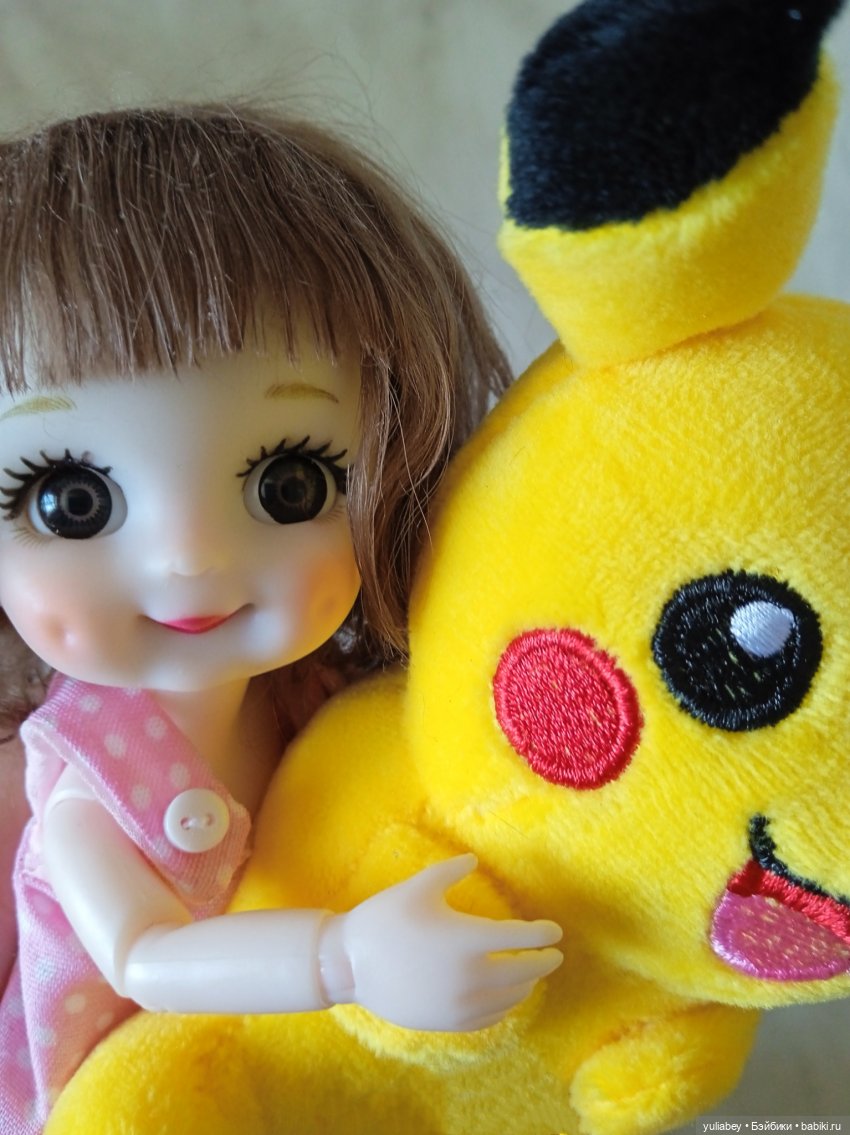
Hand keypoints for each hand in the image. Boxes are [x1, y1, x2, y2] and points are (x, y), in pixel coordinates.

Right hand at [318, 854, 562, 1030]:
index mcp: (467, 938)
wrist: (350, 965)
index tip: (555, 931)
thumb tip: (474, 860)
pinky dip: (505, 1006)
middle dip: (543, 962)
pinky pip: (489, 1017)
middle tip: (553, 956)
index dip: (542, 934)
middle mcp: (471, 975)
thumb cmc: (384, 920)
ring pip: (509, 997)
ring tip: (529, 975)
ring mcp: (460, 1003)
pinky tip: (505, 997)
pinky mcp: (448, 1022)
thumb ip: (451, 871)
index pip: (519, 937)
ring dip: (525, 984)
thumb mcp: (418, 886)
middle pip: (523, 971)